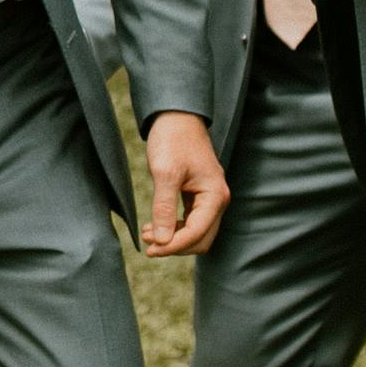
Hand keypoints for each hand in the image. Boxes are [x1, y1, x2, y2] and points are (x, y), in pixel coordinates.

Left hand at [139, 110, 228, 255]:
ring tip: (147, 233)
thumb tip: (162, 241)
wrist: (176, 117)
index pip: (197, 234)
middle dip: (175, 246)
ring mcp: (210, 198)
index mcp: (215, 195)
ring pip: (197, 233)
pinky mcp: (200, 196)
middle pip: (201, 239)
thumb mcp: (164, 173)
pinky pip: (191, 222)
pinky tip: (155, 226)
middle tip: (148, 244)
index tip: (150, 249)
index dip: (173, 246)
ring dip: (174, 239)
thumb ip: (164, 207)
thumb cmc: (172, 140)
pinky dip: (174, 228)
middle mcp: (218, 200)